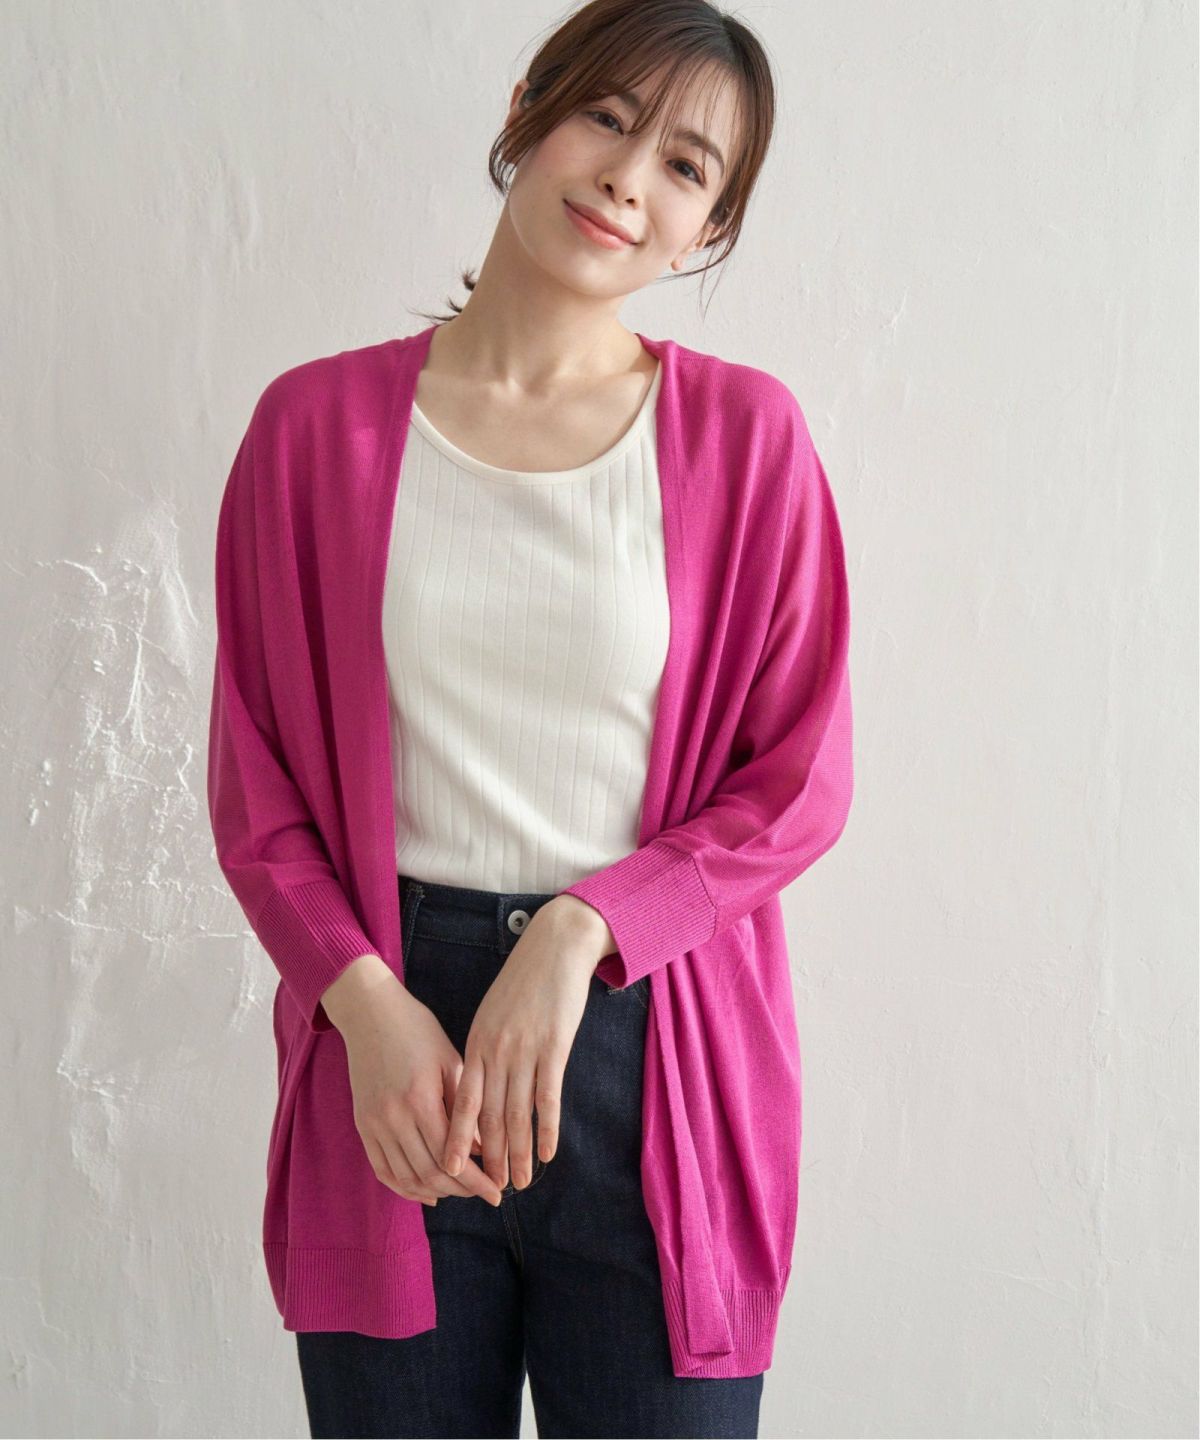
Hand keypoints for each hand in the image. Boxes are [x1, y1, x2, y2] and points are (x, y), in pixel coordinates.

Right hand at [326, 959, 505, 1208]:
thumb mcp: (451, 1061)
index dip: (477, 1181)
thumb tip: (485, 1149)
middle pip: (430, 1174)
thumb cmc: (418, 1031)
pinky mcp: (362, 1125)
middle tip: (484, 1194)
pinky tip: (426, 1192)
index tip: (497, 1192)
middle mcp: (394, 1117)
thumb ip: (466, 1108)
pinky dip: (404, 1186)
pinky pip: (382, 1169)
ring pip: (406, 1177)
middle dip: (461, 1190)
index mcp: (420, 1099)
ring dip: (436, 1192)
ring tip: (460, 1192)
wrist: (370, 1013)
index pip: (453, 1158)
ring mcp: (374, 1124)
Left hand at [439, 899, 605, 1190]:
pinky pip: (548, 1096)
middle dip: (489, 1157)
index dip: (457, 1140)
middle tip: (491, 1190)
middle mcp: (495, 1050)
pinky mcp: (554, 1046)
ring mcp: (524, 1049)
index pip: (462, 1102)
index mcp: (476, 1043)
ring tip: (519, 1182)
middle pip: (489, 1116)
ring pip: (518, 1113)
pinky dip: (547, 1128)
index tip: (452, 1172)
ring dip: (518, 1152)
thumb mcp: (493, 1014)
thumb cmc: (523, 982)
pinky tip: (546, 1153)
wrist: (554, 946)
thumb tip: (477, 1090)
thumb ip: (484, 1050)